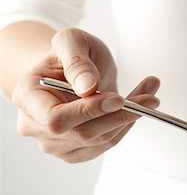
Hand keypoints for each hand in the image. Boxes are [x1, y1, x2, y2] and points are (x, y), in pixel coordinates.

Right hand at [11, 28, 159, 162]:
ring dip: (129, 120)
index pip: (57, 119)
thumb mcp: (73, 41)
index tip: (119, 99)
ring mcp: (55, 144)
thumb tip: (87, 87)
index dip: (88, 112)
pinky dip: (125, 127)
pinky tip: (137, 108)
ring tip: (149, 96)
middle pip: (83, 133)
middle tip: (150, 98)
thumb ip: (77, 61)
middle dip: (120, 116)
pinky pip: (106, 144)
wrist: (73, 71)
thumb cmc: (70, 54)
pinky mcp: (75, 152)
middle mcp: (35, 127)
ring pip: (100, 141)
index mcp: (27, 97)